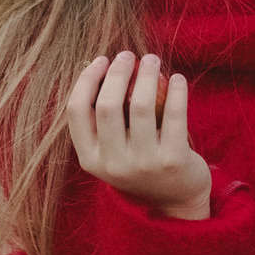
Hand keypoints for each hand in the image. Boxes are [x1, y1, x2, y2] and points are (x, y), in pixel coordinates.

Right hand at [66, 51, 212, 220]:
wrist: (177, 199)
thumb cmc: (142, 162)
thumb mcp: (113, 150)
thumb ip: (103, 119)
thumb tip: (97, 66)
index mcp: (90, 160)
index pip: (76, 112)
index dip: (86, 80)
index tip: (101, 60)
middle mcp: (113, 164)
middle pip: (107, 105)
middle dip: (117, 72)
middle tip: (128, 55)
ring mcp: (143, 164)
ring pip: (140, 106)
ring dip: (146, 74)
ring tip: (153, 59)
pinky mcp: (173, 160)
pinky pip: (174, 115)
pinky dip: (176, 91)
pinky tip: (177, 78)